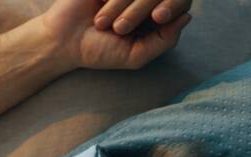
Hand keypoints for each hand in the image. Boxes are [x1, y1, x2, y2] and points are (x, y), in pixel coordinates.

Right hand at [41, 0, 191, 69]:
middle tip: (119, 28)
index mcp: (153, 16)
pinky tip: (98, 5)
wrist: (63, 40)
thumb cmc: (98, 51)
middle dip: (140, 10)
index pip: (180, 2)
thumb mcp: (135, 56)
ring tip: (103, 23)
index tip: (159, 16)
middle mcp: (141, 0)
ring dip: (123, 5)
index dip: (175, 4)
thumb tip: (188, 16)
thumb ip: (164, 41)